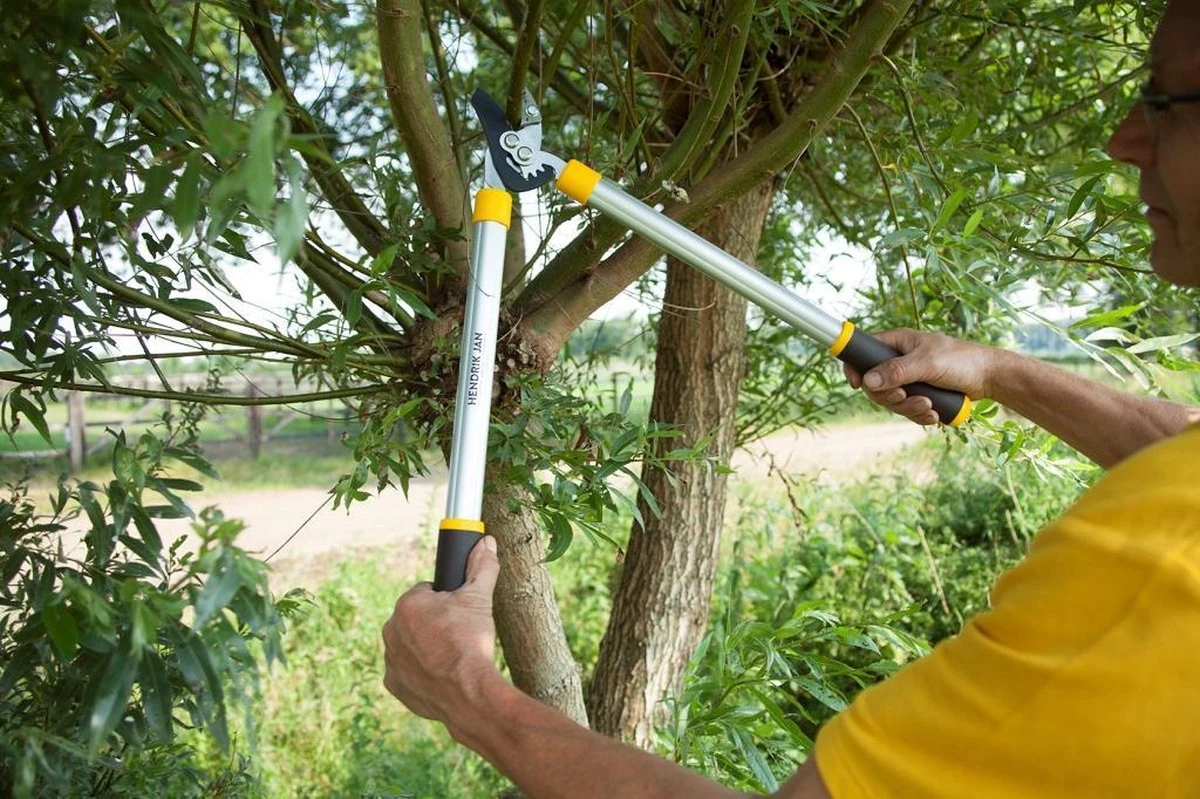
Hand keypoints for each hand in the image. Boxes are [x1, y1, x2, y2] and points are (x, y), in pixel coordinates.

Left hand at [382, 536, 500, 724]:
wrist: (468, 692)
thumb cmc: (471, 641)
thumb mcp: (479, 599)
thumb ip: (481, 567)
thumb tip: (487, 542)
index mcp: (407, 604)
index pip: (426, 593)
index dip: (446, 601)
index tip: (460, 614)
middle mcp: (391, 630)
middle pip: (415, 619)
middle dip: (433, 624)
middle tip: (458, 635)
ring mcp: (390, 659)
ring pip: (409, 645)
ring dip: (425, 648)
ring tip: (452, 657)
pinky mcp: (394, 685)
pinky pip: (406, 672)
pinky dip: (420, 673)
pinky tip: (441, 676)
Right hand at [842, 328, 996, 424]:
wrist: (989, 377)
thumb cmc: (960, 360)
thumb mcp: (927, 363)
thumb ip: (896, 371)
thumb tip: (867, 382)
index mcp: (897, 343)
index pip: (864, 353)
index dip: (855, 367)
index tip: (856, 384)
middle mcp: (899, 360)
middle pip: (875, 384)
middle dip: (890, 397)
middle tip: (906, 397)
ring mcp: (909, 379)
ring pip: (891, 400)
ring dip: (908, 408)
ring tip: (929, 407)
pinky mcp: (919, 394)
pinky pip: (907, 410)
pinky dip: (918, 415)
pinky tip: (934, 415)